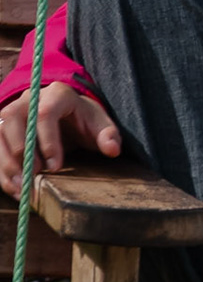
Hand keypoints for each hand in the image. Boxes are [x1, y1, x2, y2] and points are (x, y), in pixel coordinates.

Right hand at [0, 82, 120, 198]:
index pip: (44, 113)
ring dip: (6, 162)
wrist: (68, 113)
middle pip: (13, 120)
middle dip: (22, 152)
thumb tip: (112, 149)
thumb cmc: (84, 119)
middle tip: (34, 177)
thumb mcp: (101, 124)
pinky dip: (2, 169)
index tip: (56, 167)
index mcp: (56, 94)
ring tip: (21, 187)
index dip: (47, 141)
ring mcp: (10, 111)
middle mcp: (28, 99)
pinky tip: (13, 187)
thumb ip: (108, 135)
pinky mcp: (2, 127)